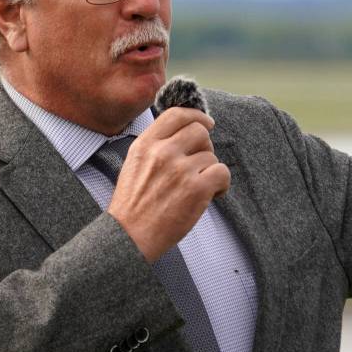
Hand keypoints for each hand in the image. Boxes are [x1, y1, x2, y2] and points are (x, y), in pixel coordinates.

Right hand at [107, 108, 230, 261]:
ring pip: (211, 156)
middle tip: (200, 165)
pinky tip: (213, 194)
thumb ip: (155, 146)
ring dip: (210, 171)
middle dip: (205, 147)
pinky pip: (222, 172)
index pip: (176, 115)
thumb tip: (184, 132)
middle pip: (199, 131)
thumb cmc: (133, 206)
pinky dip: (222, 184)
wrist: (129, 237)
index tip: (207, 123)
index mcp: (145, 144)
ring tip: (199, 187)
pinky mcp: (196, 189)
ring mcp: (180, 170)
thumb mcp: (134, 164)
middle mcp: (162, 152)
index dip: (196, 116)